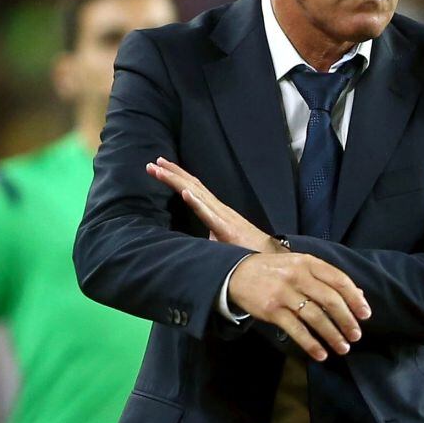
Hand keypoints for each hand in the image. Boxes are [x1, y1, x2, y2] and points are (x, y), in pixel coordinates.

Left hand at [147, 157, 276, 250]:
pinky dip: (196, 202)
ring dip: (177, 181)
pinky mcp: (227, 230)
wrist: (271, 259)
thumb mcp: (222, 242)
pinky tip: (185, 193)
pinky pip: (209, 215)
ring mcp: (223, 218)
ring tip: (160, 170)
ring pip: (197, 194)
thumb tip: (200, 237)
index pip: (194, 189)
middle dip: (172, 173)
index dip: (177, 177)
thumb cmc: (248, 251)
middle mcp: (219, 209)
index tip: (160, 168)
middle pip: (193, 186)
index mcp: (217, 211)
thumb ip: (211, 236)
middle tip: (153, 163)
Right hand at [228, 252, 370, 360]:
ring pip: (316, 317)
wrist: (237, 273)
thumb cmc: (274, 271)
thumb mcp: (300, 265)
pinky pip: (296, 330)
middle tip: (356, 336)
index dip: (355, 299)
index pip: (339, 280)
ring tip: (342, 348)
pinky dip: (311, 344)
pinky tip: (321, 354)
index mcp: (308, 262)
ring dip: (332, 335)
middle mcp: (297, 276)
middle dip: (347, 321)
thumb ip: (326, 278)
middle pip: (331, 300)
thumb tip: (358, 295)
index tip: (365, 315)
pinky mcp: (272, 310)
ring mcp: (284, 293)